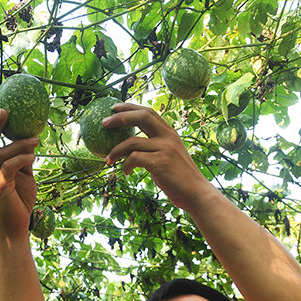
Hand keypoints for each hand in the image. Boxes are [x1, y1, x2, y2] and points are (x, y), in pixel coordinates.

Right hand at [0, 108, 38, 241]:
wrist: (16, 229)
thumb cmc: (20, 204)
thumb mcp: (24, 178)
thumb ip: (23, 161)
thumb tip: (31, 141)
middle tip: (4, 110)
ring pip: (1, 155)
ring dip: (19, 144)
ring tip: (36, 138)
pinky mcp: (0, 189)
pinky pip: (10, 168)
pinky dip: (22, 159)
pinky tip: (34, 155)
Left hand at [101, 103, 215, 211]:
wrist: (196, 193)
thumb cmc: (179, 178)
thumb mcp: (169, 156)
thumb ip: (156, 147)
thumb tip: (132, 147)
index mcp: (170, 133)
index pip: (148, 112)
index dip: (130, 107)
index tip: (114, 108)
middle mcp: (168, 137)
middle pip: (141, 117)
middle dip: (119, 118)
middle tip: (103, 124)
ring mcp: (165, 148)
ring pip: (132, 142)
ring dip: (115, 151)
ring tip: (108, 160)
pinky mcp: (160, 162)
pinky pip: (134, 158)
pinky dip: (126, 165)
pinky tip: (126, 172)